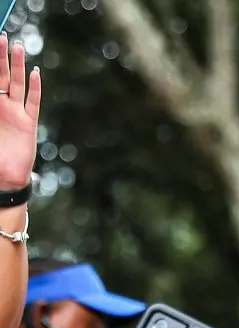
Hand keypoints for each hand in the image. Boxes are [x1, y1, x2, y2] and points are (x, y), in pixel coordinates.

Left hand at [0, 36, 40, 189]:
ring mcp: (16, 113)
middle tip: (0, 36)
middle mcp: (2, 106)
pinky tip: (34, 74)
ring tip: (16, 46)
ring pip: (17, 84)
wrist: (4, 177)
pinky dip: (34, 88)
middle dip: (1, 57)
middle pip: (2, 76)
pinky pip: (32, 103)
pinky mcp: (28, 124)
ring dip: (17, 66)